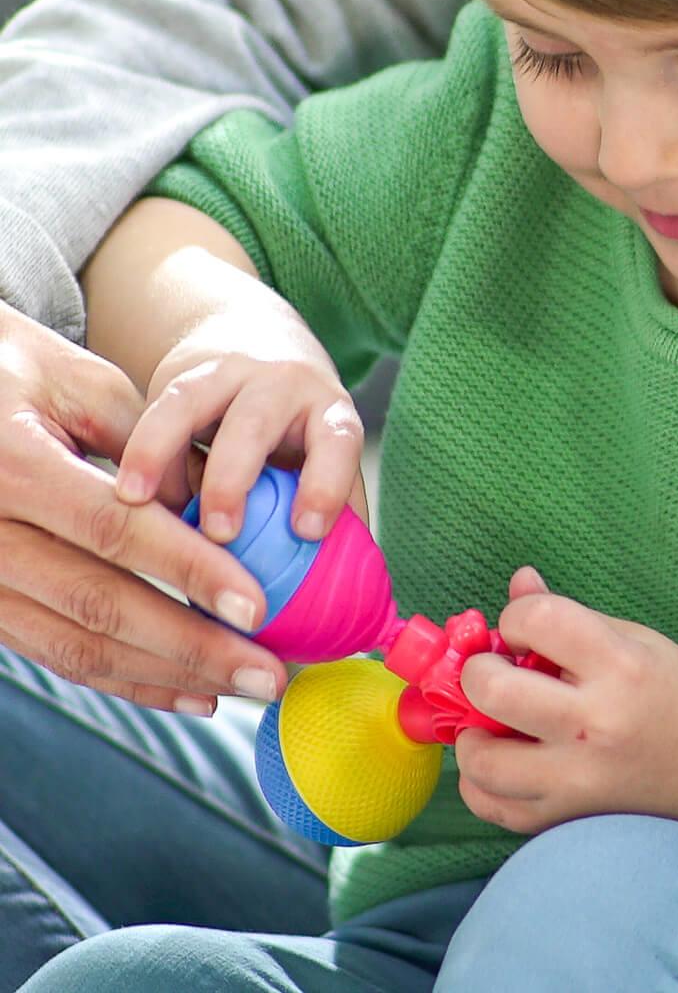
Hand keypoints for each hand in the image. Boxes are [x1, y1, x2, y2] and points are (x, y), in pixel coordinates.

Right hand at [0, 300, 286, 712]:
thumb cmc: (13, 370)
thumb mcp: (79, 381)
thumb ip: (150, 445)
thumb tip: (217, 511)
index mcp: (12, 463)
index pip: (113, 529)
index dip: (188, 570)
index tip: (256, 606)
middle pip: (99, 605)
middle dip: (193, 646)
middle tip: (269, 673)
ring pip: (78, 646)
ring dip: (168, 676)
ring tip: (243, 686)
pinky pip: (58, 654)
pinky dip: (128, 679)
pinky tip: (190, 691)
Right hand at [114, 304, 366, 542]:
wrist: (263, 346)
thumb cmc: (301, 431)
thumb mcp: (326, 463)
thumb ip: (332, 519)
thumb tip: (328, 596)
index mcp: (330, 414)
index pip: (337, 442)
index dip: (324, 485)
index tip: (306, 532)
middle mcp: (284, 386)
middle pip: (256, 424)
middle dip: (232, 479)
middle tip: (218, 534)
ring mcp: (230, 374)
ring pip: (193, 404)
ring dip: (162, 453)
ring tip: (138, 503)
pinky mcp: (183, 375)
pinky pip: (156, 410)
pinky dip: (141, 451)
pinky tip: (129, 492)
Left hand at [455, 568, 677, 834]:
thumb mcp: (634, 639)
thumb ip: (567, 613)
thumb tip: (517, 583)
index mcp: (620, 666)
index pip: (538, 620)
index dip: (517, 617)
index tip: (526, 630)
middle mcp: (597, 725)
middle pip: (493, 690)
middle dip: (478, 672)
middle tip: (494, 674)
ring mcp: (580, 780)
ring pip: (482, 761)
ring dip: (471, 734)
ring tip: (492, 722)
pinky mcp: (568, 820)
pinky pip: (493, 805)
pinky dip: (481, 782)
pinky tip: (503, 758)